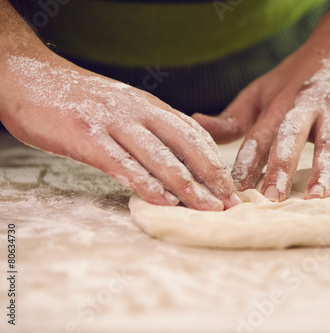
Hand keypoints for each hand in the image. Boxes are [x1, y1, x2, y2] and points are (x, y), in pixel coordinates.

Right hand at [0, 52, 240, 209]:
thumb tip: (177, 154)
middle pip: (185, 146)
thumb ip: (150, 127)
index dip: (215, 161)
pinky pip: (122, 164)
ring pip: (159, 157)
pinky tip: (162, 201)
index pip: (193, 134)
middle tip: (230, 202)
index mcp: (149, 106)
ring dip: (187, 186)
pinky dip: (144, 184)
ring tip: (207, 208)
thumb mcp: (124, 107)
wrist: (31, 77)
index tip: (230, 186)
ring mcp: (113, 123)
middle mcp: (138, 112)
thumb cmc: (80, 100)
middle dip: (211, 176)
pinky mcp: (87, 136)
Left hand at [193, 36, 329, 200]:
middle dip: (280, 169)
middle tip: (271, 199)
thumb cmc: (299, 75)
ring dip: (323, 171)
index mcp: (278, 103)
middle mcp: (306, 106)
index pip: (258, 137)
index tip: (234, 191)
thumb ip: (234, 115)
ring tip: (315, 199)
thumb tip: (197, 124)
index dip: (245, 163)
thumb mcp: (262, 89)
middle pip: (290, 139)